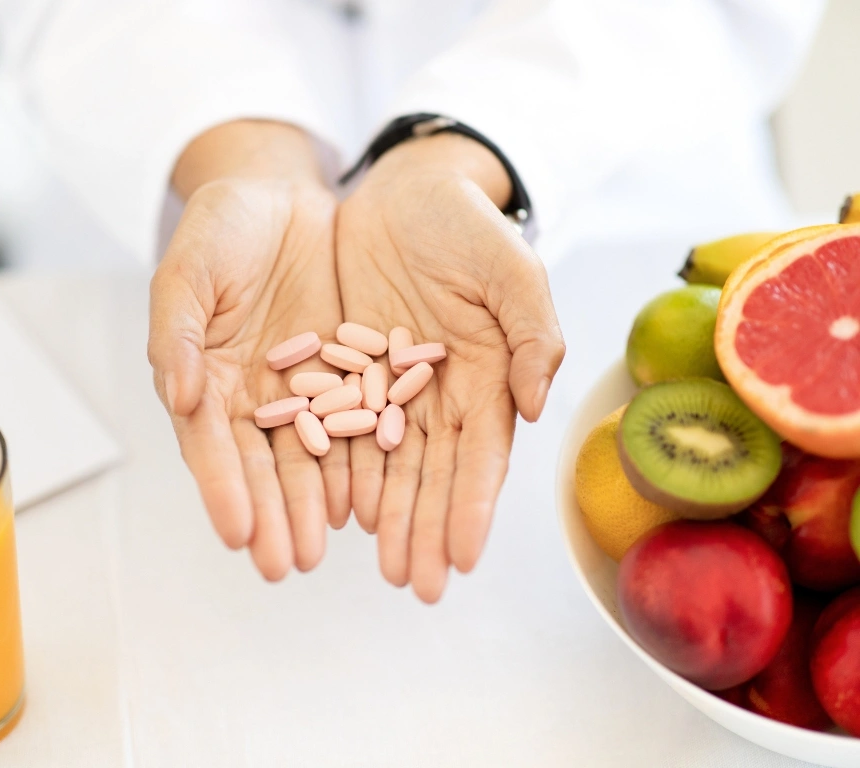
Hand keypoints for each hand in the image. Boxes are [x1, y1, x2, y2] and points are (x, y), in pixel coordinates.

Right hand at [148, 121, 348, 579]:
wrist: (281, 195)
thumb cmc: (222, 227)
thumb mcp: (189, 269)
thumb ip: (178, 330)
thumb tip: (180, 392)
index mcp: (204, 376)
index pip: (209, 444)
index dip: (222, 489)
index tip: (236, 534)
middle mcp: (250, 396)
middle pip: (260, 466)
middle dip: (271, 517)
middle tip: (284, 566)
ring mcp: (299, 389)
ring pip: (307, 458)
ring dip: (311, 507)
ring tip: (321, 552)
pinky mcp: (344, 373)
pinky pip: (353, 423)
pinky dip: (356, 464)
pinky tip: (364, 502)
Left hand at [336, 133, 565, 602]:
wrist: (407, 190)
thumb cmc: (468, 226)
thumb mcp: (512, 270)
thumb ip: (533, 333)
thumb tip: (535, 405)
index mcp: (486, 377)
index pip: (481, 454)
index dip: (473, 505)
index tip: (464, 557)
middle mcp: (438, 394)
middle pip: (432, 472)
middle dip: (427, 528)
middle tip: (418, 583)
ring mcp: (389, 386)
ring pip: (387, 463)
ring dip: (388, 516)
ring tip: (384, 565)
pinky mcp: (344, 368)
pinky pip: (338, 427)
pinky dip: (340, 469)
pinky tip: (336, 510)